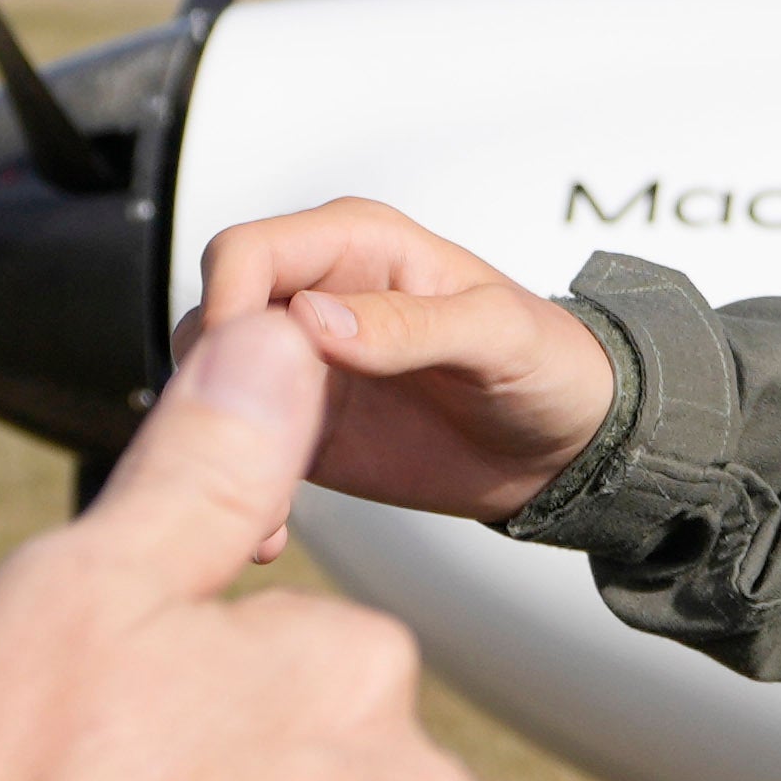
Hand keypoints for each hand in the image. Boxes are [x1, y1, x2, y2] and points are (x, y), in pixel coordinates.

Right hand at [190, 197, 622, 522]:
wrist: (570, 444)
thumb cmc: (552, 362)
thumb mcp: (497, 335)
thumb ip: (408, 323)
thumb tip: (312, 318)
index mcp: (356, 243)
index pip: (245, 254)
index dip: (226, 310)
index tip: (236, 380)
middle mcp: (315, 295)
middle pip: (210, 325)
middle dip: (213, 394)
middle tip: (246, 464)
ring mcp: (301, 365)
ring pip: (212, 393)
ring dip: (220, 452)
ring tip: (260, 514)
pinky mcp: (301, 429)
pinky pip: (241, 454)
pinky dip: (241, 494)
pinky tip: (271, 536)